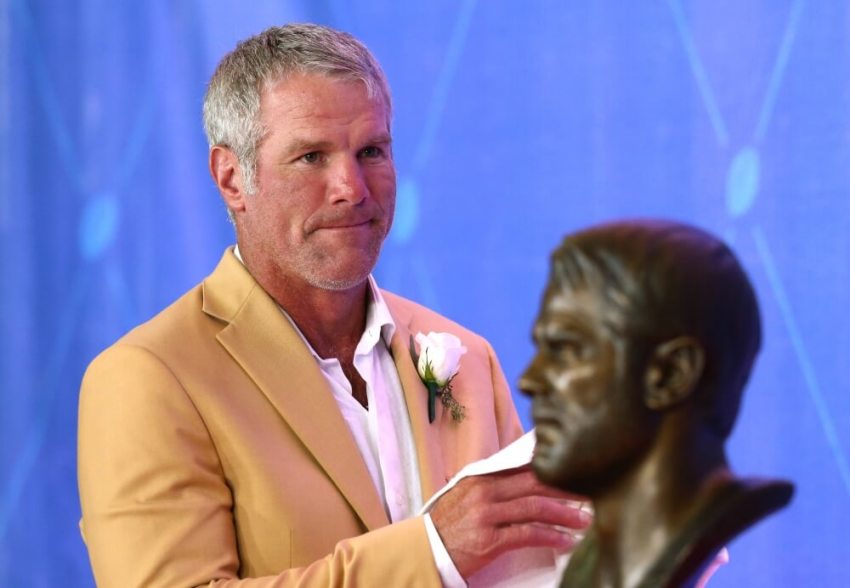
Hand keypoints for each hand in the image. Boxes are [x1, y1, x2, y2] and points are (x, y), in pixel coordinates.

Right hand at [429, 465, 591, 577]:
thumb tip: (523, 478)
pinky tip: (566, 541)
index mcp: (481, 477)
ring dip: (564, 513)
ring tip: (584, 519)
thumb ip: (492, 485)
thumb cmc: (448, 524)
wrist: (424, 550)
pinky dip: (550, 536)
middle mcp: (485, 491)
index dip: (550, 468)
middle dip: (565, 486)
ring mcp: (487, 514)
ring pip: (534, 507)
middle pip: (534, 482)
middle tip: (590, 489)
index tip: (574, 470)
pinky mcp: (489, 540)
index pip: (522, 467)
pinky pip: (527, 534)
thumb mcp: (466, 495)